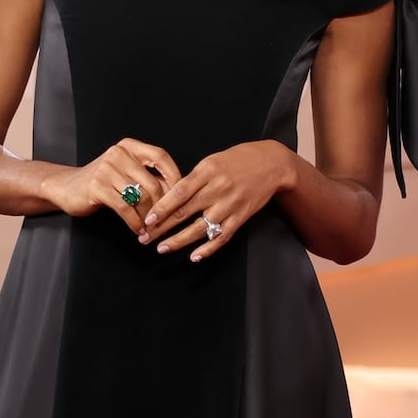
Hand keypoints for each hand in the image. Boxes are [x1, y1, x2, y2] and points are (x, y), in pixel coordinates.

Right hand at [44, 137, 181, 233]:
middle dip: (162, 207)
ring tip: (151, 229)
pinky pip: (125, 208)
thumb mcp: (126, 173)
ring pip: (140, 197)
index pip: (161, 156)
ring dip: (149, 218)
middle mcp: (118, 153)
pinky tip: (137, 230)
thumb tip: (176, 195)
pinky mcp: (97, 187)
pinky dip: (134, 222)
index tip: (181, 196)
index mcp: (129, 146)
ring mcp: (106, 169)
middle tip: (165, 222)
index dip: (174, 176)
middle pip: (152, 182)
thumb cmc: (102, 182)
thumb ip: (148, 178)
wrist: (66, 187)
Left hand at [143, 141, 292, 261]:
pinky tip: (194, 257)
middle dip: (162, 227)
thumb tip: (170, 198)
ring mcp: (229, 205)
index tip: (148, 219)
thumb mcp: (212, 161)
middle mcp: (217, 189)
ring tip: (162, 249)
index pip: (179, 192)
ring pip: (200, 228)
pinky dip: (208, 249)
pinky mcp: (240, 217)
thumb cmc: (238, 160)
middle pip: (185, 212)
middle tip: (145, 238)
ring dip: (179, 241)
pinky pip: (222, 237)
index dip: (162, 207)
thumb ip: (194, 180)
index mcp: (207, 172)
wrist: (272, 163)